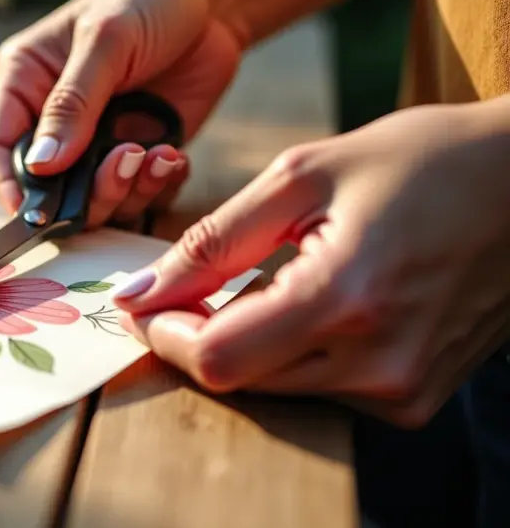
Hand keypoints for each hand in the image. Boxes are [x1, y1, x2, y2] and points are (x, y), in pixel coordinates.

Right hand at [0, 0, 241, 226]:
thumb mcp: (106, 42)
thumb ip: (72, 105)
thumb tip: (41, 167)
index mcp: (25, 82)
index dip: (8, 186)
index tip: (34, 215)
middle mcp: (53, 119)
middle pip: (48, 188)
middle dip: (85, 194)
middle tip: (124, 165)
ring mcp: (97, 141)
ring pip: (95, 200)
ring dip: (126, 191)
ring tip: (157, 156)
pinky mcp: (138, 153)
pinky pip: (139, 195)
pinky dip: (157, 187)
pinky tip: (173, 157)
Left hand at [111, 100, 509, 427]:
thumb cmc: (421, 161)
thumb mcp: (303, 177)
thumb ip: (213, 241)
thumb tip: (139, 293)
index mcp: (346, 297)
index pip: (218, 358)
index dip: (166, 333)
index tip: (148, 300)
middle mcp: (378, 362)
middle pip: (241, 378)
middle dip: (200, 333)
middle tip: (197, 283)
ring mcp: (403, 390)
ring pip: (276, 387)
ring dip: (248, 341)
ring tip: (273, 277)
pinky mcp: (415, 398)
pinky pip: (320, 389)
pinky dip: (293, 351)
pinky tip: (314, 300)